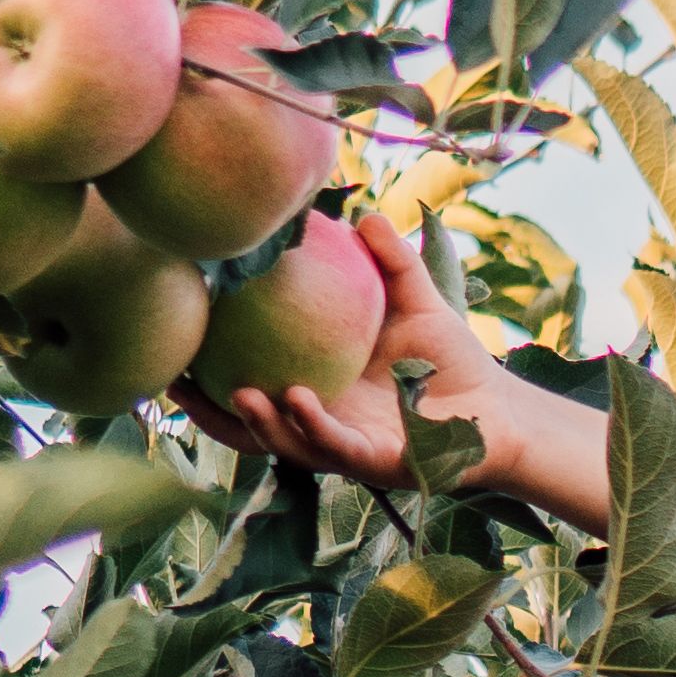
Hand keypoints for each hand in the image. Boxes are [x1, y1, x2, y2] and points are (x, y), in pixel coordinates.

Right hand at [181, 213, 572, 502]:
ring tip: (241, 393)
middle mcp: (324, 425)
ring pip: (291, 443)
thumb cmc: (453, 361)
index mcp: (318, 390)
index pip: (251, 385)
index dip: (210, 375)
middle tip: (177, 384)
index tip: (173, 347)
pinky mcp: (381, 465)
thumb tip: (363, 211)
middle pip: (253, 426)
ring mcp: (348, 449)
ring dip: (261, 423)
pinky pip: (339, 448)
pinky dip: (314, 425)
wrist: (502, 411)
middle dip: (213, 414)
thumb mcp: (416, 302)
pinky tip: (295, 400)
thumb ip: (390, 261)